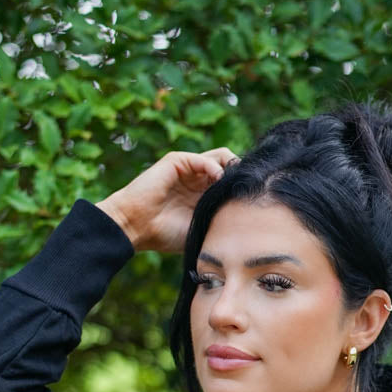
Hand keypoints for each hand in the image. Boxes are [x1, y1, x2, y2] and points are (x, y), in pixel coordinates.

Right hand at [95, 147, 239, 252]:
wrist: (137, 227)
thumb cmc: (164, 235)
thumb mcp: (201, 229)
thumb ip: (220, 219)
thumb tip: (248, 222)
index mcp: (204, 195)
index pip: (232, 183)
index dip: (243, 188)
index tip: (254, 198)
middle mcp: (198, 180)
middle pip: (231, 167)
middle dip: (242, 176)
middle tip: (250, 187)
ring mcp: (188, 170)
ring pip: (221, 157)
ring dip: (232, 167)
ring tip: (234, 183)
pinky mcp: (177, 161)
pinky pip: (202, 158)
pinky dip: (214, 166)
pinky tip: (217, 179)